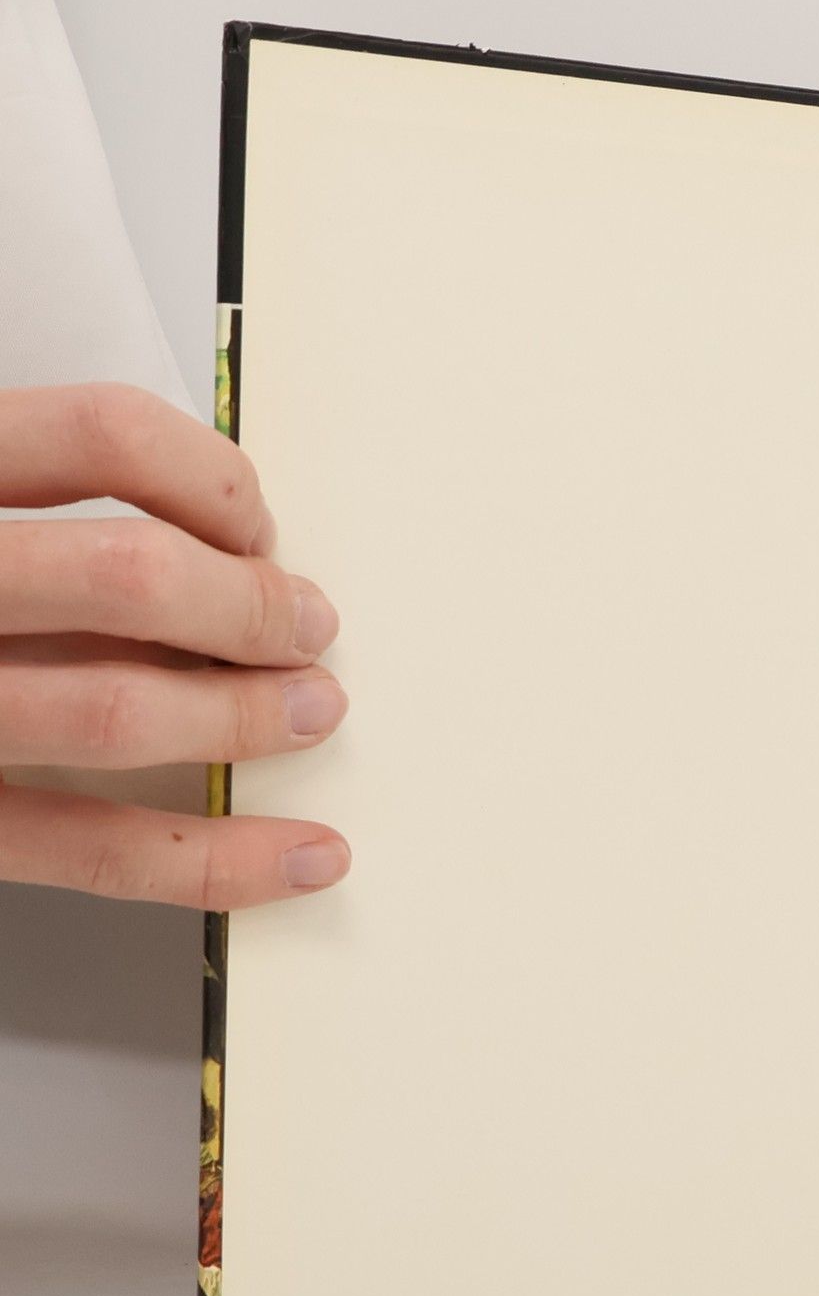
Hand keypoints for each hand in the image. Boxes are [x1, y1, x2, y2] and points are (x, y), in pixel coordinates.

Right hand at [0, 383, 350, 906]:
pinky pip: (86, 848)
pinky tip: (301, 857)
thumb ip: (24, 500)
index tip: (258, 522)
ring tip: (312, 712)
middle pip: (124, 575)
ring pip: (108, 714)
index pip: (100, 435)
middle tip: (309, 625)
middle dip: (250, 606)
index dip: (214, 478)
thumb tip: (211, 537)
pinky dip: (213, 860)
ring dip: (243, 719)